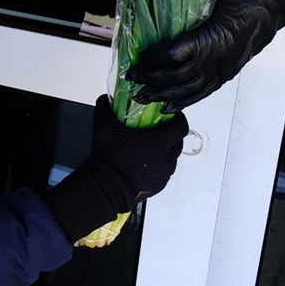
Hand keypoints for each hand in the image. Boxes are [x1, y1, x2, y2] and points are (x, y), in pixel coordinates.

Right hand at [40, 95, 187, 242]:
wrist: (106, 185)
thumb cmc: (109, 157)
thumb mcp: (104, 125)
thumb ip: (105, 107)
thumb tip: (106, 100)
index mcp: (159, 141)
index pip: (181, 126)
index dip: (178, 119)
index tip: (170, 116)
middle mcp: (166, 157)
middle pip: (177, 141)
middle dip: (170, 134)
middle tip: (156, 130)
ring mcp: (164, 173)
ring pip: (171, 157)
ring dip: (164, 150)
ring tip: (148, 147)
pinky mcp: (159, 184)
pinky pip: (163, 171)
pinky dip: (158, 165)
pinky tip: (143, 162)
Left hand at [130, 0, 284, 112]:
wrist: (269, 4)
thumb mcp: (208, 0)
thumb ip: (187, 17)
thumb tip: (157, 23)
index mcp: (211, 37)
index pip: (174, 55)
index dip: (153, 58)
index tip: (139, 56)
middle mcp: (217, 59)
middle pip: (177, 77)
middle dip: (151, 80)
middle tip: (132, 78)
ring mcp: (223, 69)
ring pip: (188, 89)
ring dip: (162, 95)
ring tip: (142, 97)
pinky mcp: (227, 73)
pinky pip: (203, 93)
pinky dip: (184, 101)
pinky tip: (167, 107)